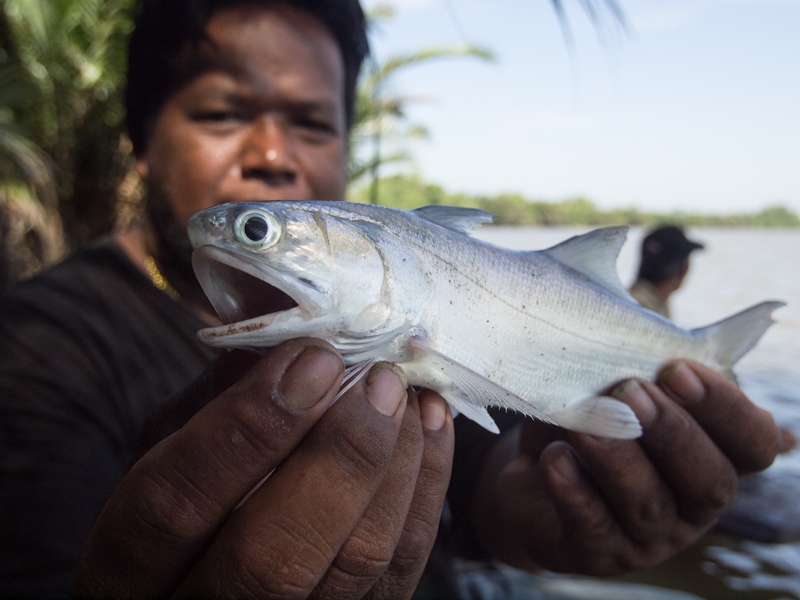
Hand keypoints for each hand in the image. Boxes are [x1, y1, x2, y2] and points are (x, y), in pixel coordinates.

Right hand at [73, 338, 453, 598]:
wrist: (222, 565)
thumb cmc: (190, 490)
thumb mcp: (174, 444)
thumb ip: (218, 395)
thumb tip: (279, 324)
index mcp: (127, 573)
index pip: (169, 510)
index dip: (242, 431)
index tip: (309, 360)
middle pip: (274, 559)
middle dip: (339, 456)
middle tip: (376, 380)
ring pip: (354, 566)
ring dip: (394, 466)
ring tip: (404, 394)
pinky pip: (401, 569)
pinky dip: (425, 490)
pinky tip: (426, 426)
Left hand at [472, 359, 787, 575]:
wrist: (538, 470)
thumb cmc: (591, 418)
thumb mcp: (616, 388)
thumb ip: (641, 367)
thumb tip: (661, 325)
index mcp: (715, 457)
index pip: (753, 443)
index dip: (725, 408)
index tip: (677, 369)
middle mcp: (692, 504)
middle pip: (708, 480)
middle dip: (671, 432)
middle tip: (630, 390)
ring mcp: (648, 537)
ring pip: (647, 504)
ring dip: (616, 457)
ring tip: (584, 424)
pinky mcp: (597, 552)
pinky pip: (592, 526)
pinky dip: (574, 491)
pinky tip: (556, 459)